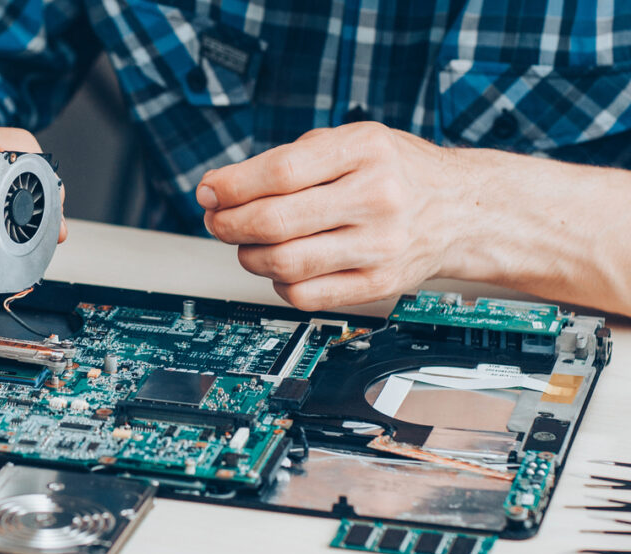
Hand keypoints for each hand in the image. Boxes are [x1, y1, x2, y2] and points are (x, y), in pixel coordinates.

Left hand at [197, 122, 473, 310]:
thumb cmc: (392, 171)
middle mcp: (377, 197)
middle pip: (276, 221)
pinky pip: (305, 296)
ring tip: (248, 244)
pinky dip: (279, 284)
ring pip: (284, 263)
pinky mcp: (379, 285)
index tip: (208, 192)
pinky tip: (281, 267)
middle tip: (216, 221)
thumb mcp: (350, 141)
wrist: (460, 209)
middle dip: (229, 224)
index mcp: (365, 150)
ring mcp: (381, 246)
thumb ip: (288, 160)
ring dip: (248, 256)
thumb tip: (217, 190)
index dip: (232, 186)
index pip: (281, 172)